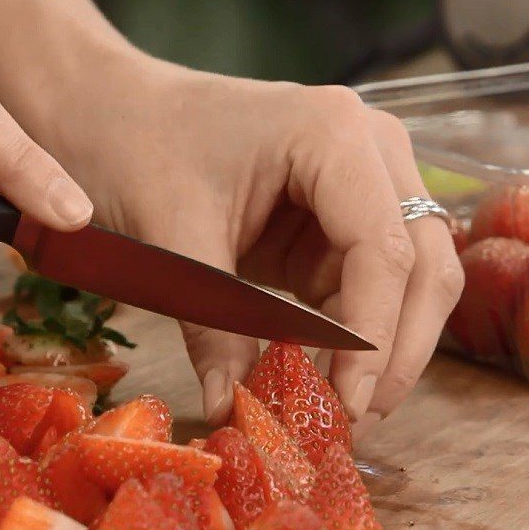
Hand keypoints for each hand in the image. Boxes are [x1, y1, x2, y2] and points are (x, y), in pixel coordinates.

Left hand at [52, 56, 464, 423]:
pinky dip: (346, 333)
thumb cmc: (133, 147)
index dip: (374, 338)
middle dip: (395, 348)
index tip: (346, 404)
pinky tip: (318, 373)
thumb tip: (232, 408)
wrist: (107, 112)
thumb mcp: (173, 237)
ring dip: (378, 347)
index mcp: (332, 134)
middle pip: (421, 263)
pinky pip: (360, 283)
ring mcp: (355, 183)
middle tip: (353, 417)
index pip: (385, 248)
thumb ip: (213, 327)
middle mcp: (366, 150)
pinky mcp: (332, 218)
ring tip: (338, 408)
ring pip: (405, 280)